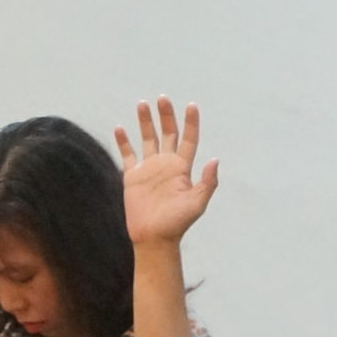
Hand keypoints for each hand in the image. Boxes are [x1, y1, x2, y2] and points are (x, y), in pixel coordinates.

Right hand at [114, 98, 219, 248]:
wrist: (154, 238)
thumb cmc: (177, 223)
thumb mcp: (197, 203)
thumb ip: (207, 182)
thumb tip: (215, 159)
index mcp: (182, 168)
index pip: (189, 139)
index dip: (191, 123)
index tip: (191, 105)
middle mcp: (166, 164)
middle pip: (167, 133)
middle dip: (166, 116)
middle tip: (162, 98)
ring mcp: (149, 169)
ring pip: (147, 139)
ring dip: (145, 122)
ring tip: (142, 104)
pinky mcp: (133, 176)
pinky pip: (128, 154)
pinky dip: (123, 141)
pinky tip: (120, 127)